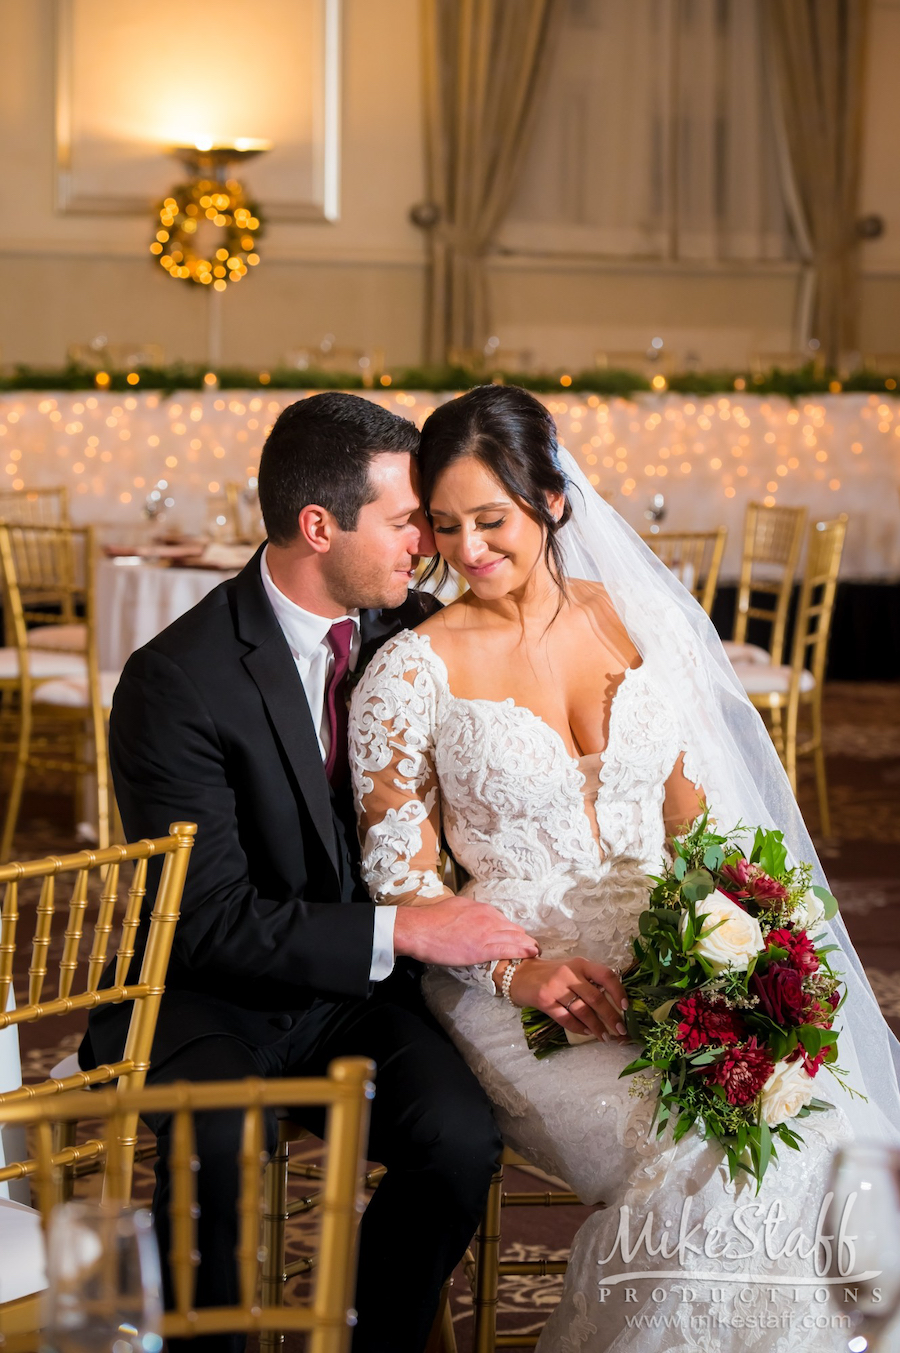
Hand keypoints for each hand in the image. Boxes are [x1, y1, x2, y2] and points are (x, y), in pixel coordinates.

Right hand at [393, 895, 540, 966]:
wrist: (420, 929)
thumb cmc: (432, 919)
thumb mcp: (456, 907)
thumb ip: (470, 913)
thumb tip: (473, 917)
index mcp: (482, 909)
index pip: (504, 921)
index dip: (511, 931)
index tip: (515, 938)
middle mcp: (488, 918)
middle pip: (514, 929)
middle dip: (523, 938)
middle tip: (529, 947)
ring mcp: (487, 933)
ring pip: (515, 939)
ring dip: (527, 946)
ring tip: (535, 952)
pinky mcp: (483, 949)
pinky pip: (508, 950)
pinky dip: (522, 952)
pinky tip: (531, 954)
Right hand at [505, 957, 627, 1041]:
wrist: (520, 974)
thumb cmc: (551, 973)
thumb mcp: (572, 969)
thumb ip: (589, 980)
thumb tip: (615, 1002)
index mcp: (580, 964)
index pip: (605, 975)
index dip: (618, 991)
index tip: (626, 1007)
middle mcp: (569, 973)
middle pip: (596, 997)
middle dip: (611, 1016)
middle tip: (621, 1029)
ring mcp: (555, 987)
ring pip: (582, 1010)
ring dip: (596, 1026)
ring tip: (606, 1037)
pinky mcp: (544, 1001)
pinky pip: (566, 1018)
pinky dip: (578, 1028)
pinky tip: (586, 1032)